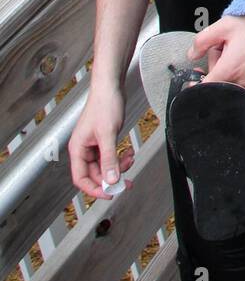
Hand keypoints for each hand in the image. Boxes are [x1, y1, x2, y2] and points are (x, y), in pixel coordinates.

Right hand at [69, 85, 134, 199]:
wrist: (111, 86)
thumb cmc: (104, 104)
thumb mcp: (108, 134)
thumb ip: (109, 159)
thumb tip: (111, 180)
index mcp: (78, 149)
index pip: (81, 178)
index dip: (94, 189)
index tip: (109, 194)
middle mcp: (83, 149)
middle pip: (95, 174)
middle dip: (111, 179)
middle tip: (127, 183)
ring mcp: (94, 144)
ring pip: (104, 166)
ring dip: (118, 167)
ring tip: (130, 160)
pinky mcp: (103, 140)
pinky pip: (110, 156)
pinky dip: (120, 157)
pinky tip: (129, 153)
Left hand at [189, 14, 244, 95]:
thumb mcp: (226, 25)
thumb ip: (202, 40)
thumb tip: (192, 55)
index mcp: (230, 69)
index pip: (205, 89)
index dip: (197, 84)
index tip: (196, 80)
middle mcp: (244, 83)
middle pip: (220, 86)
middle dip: (218, 70)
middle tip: (225, 51)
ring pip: (235, 88)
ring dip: (233, 75)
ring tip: (242, 55)